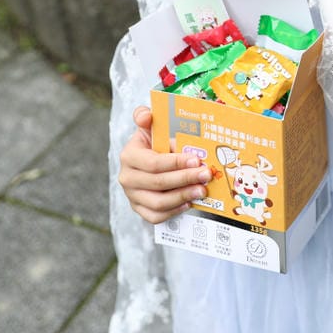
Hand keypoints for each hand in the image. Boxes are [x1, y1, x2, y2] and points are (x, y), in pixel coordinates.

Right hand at [118, 106, 211, 223]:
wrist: (145, 161)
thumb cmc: (153, 143)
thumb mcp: (149, 127)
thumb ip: (146, 117)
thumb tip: (146, 115)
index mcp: (129, 156)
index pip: (153, 163)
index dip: (176, 163)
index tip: (196, 159)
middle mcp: (127, 178)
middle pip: (158, 183)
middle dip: (185, 179)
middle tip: (205, 175)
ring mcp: (132, 196)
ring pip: (158, 202)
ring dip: (183, 196)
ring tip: (202, 190)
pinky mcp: (139, 209)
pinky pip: (155, 216)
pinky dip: (174, 211)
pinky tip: (189, 202)